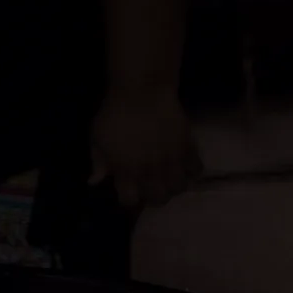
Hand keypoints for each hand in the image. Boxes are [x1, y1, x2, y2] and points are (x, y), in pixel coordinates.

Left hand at [89, 90, 199, 209]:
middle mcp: (149, 170)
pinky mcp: (187, 147)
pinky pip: (196, 168)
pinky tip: (185, 164)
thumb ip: (98, 162)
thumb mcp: (97, 138)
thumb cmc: (115, 114)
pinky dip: (192, 170)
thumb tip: (96, 181)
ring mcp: (171, 160)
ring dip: (174, 185)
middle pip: (159, 199)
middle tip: (153, 185)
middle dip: (155, 196)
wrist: (142, 91)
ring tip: (170, 177)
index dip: (129, 198)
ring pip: (179, 187)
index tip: (129, 189)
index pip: (130, 201)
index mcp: (125, 170)